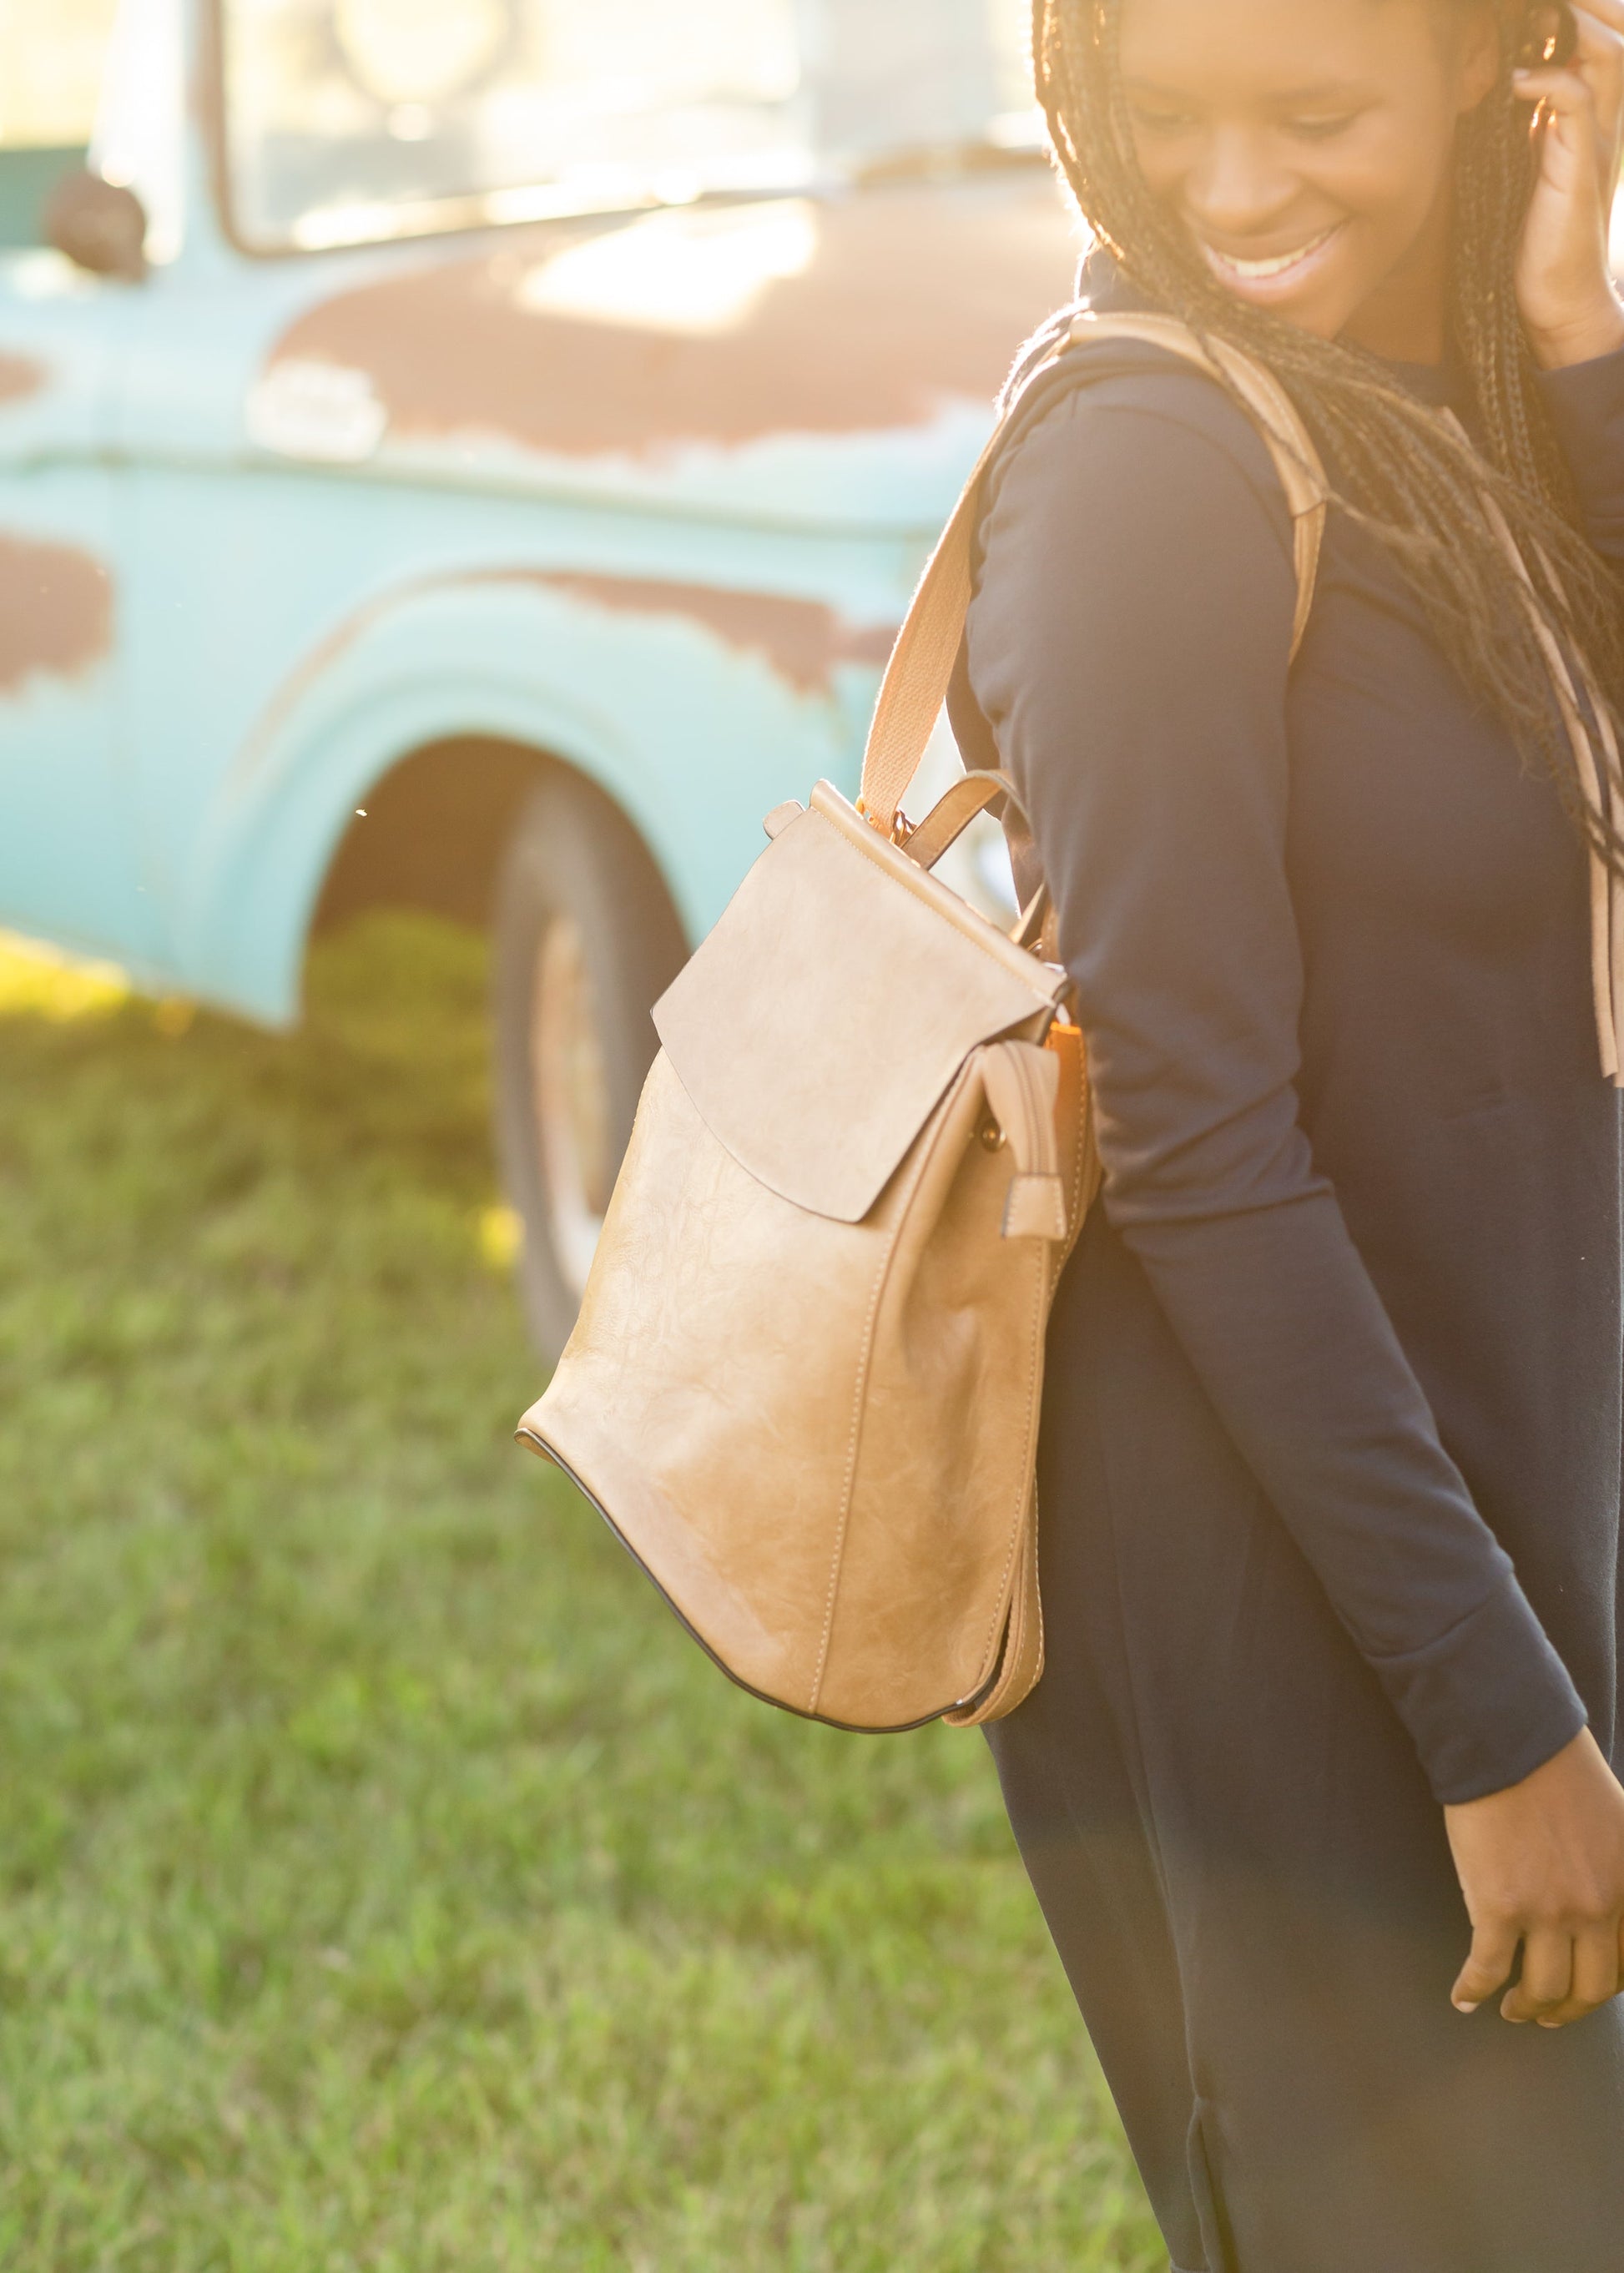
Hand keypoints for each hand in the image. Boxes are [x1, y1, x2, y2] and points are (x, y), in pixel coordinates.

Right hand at [1446, 1726, 1623, 2026]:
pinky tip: (1463, 1998)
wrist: (1510, 1742)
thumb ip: (1617, 1869)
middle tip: (1547, 2015)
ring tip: (1511, 2010)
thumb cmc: (1558, 1769)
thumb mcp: (1618, 1824)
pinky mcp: (1499, 1908)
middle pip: (1586, 1989)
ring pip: (1541, 1988)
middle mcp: (1596, 1910)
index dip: (1600, 1989)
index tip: (1581, 1993)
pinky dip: (1473, 1990)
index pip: (1623, 1967)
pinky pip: (1487, 1967)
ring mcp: (1547, 1913)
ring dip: (1525, 2008)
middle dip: (1565, 2011)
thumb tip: (1603, 1902)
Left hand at [1513, 2, 1623, 367]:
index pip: (1598, 42)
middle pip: (1616, 31)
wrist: (1560, 299)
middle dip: (1585, 7)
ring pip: (1608, 52)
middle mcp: (1606, 118)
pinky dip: (1549, 81)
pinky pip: (1577, 99)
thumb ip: (1525, 126)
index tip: (1534, 11)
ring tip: (1538, 15)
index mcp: (1593, 117)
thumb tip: (1501, 90)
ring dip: (1575, 24)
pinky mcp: (1579, 163)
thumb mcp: (1529, 169)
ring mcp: (1597, 138)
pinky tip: (1516, 82)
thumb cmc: (1539, 240)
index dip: (1577, 15)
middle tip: (1541, 1)